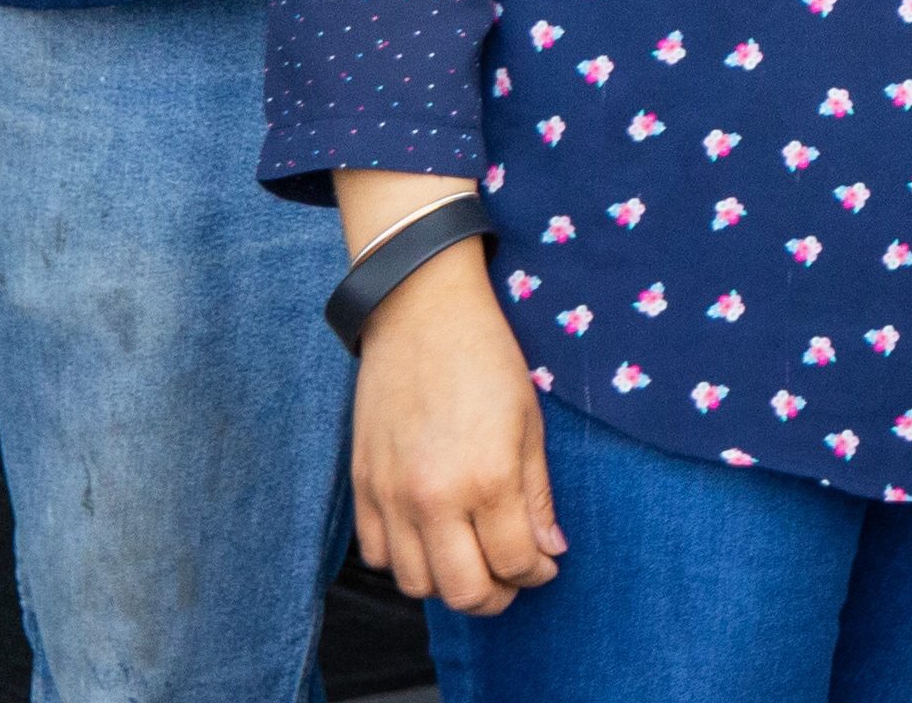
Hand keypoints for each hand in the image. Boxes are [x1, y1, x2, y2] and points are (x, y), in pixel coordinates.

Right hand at [350, 242, 559, 610]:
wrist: (420, 316)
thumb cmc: (487, 361)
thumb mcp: (531, 423)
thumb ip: (537, 495)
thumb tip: (550, 549)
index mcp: (487, 479)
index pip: (513, 564)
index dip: (536, 573)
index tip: (546, 564)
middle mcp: (433, 499)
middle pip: (463, 591)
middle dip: (495, 596)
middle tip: (512, 577)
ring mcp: (390, 497)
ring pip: (415, 584)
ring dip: (448, 582)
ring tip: (473, 558)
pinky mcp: (361, 487)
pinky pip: (377, 555)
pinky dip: (405, 559)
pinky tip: (431, 537)